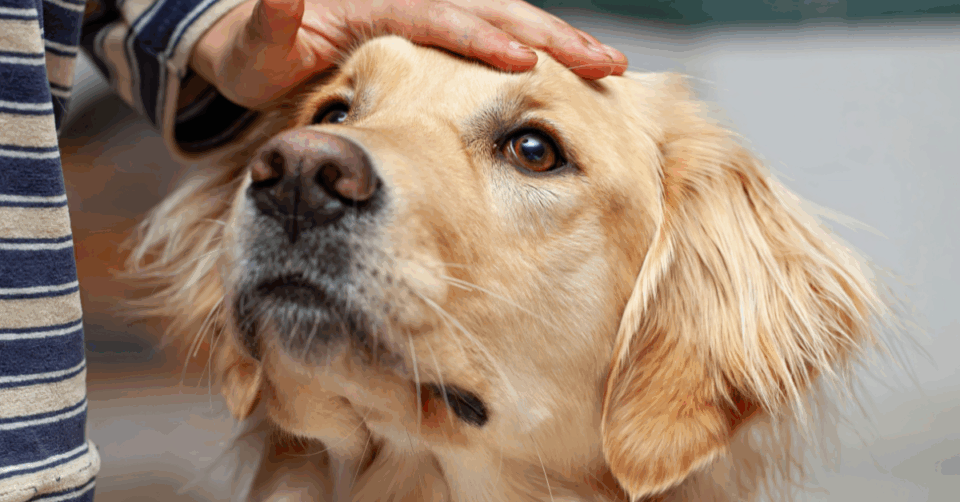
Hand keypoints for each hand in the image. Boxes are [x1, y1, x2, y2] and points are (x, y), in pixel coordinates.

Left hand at [191, 0, 628, 107]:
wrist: (254, 40)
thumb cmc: (256, 54)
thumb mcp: (254, 46)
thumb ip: (271, 23)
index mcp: (374, 1)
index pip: (442, 17)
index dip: (483, 39)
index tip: (525, 64)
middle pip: (492, 9)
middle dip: (550, 35)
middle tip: (603, 64)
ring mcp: (425, 9)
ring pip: (502, 16)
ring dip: (553, 39)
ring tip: (602, 66)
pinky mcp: (432, 26)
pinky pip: (490, 30)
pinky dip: (529, 47)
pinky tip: (562, 70)